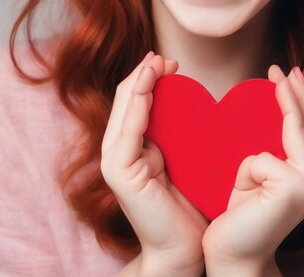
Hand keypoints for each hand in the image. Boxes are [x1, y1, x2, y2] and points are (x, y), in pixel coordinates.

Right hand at [101, 52, 208, 273]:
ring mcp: (115, 160)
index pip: (134, 102)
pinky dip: (138, 103)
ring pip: (124, 108)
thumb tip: (184, 101)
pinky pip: (128, 130)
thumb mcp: (183, 156)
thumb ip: (175, 132)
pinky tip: (150, 84)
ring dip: (140, 81)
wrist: (185, 247)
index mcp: (132, 146)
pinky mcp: (119, 171)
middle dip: (144, 74)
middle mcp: (118, 150)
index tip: (170, 63)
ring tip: (157, 62)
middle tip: (164, 57)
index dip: (148, 78)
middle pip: (126, 100)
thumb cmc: (189, 202)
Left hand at [201, 64, 303, 269]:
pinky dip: (245, 172)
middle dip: (294, 91)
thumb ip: (274, 146)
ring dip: (269, 131)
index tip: (288, 71)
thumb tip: (274, 110)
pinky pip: (259, 158)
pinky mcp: (293, 187)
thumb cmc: (243, 211)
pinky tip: (244, 195)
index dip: (300, 96)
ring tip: (264, 122)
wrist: (235, 255)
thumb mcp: (261, 171)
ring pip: (290, 131)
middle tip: (279, 68)